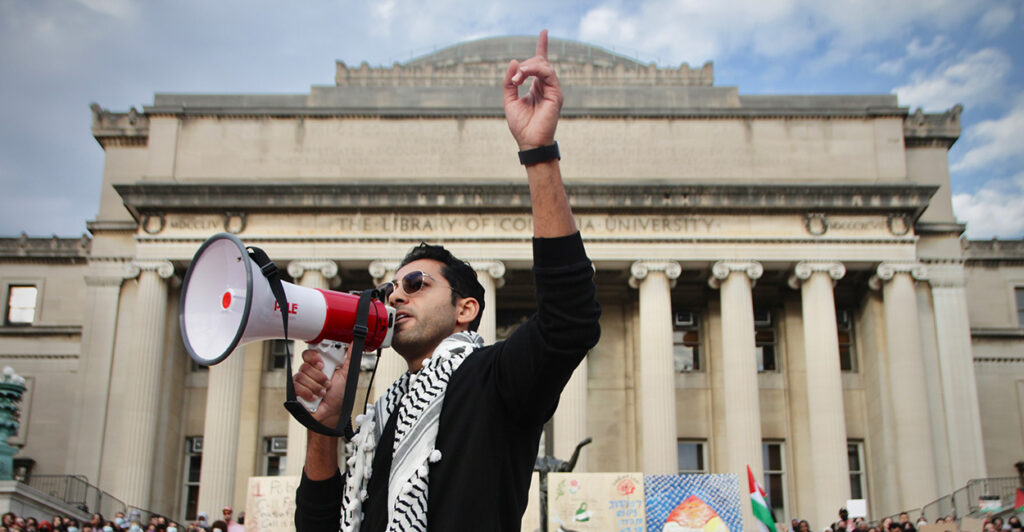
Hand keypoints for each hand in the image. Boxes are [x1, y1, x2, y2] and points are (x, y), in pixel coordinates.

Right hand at [292, 343, 352, 426]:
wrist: (333, 413)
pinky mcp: (295, 392)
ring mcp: (302, 382)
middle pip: (305, 365)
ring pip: (301, 376)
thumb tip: (353, 343)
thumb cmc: (340, 395)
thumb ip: (349, 358)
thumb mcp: (347, 374)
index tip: (322, 364)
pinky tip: (315, 397)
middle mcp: (309, 372)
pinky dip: (308, 393)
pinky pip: (296, 387)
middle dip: (319, 376)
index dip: (314, 357)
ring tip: (323, 392)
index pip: (310, 354)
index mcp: (320, 365)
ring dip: (316, 387)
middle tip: (327, 383)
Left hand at [503, 29, 562, 149]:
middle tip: (514, 78)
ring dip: (528, 67)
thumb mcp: (509, 99)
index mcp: (537, 87)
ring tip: (517, 78)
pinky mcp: (556, 94)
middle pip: (539, 62)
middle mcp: (547, 86)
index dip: (542, 46)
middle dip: (525, 64)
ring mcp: (553, 89)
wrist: (529, 142)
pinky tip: (523, 76)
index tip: (544, 31)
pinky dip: (534, 70)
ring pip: (543, 65)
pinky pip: (547, 73)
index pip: (541, 63)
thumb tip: (514, 61)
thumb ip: (510, 81)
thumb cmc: (521, 125)